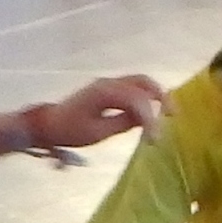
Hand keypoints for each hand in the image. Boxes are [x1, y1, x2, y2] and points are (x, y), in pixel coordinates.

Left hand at [32, 75, 162, 154]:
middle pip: (143, 82)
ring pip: (139, 82)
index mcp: (105, 92)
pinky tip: (152, 112)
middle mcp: (108, 83)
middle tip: (173, 116)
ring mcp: (108, 84)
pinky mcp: (108, 89)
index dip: (151, 119)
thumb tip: (145, 120)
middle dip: (161, 97)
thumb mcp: (98, 132)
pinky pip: (132, 88)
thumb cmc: (70, 131)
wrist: (49, 124)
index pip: (137, 100)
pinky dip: (146, 97)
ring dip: (155, 95)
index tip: (156, 140)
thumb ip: (123, 123)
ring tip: (167, 113)